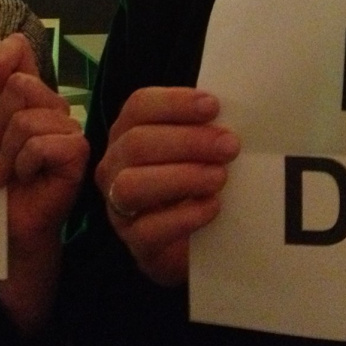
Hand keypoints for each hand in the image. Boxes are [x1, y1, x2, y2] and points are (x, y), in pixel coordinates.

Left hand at [0, 33, 89, 332]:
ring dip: (6, 152)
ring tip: (0, 174)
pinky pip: (43, 143)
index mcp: (29, 94)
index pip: (21, 50)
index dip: (2, 57)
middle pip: (21, 86)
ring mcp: (69, 129)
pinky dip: (25, 163)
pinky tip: (23, 178)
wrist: (9, 232)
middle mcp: (52, 105)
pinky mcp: (77, 154)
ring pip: (28, 119)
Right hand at [94, 86, 239, 286]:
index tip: (213, 106)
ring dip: (181, 177)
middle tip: (229, 145)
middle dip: (187, 141)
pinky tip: (212, 206)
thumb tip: (230, 116)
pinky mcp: (135, 242)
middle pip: (137, 143)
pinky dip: (184, 216)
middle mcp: (115, 164)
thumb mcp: (197, 149)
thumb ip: (205, 128)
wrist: (195, 241)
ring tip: (219, 177)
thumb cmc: (195, 180)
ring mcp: (119, 205)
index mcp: (128, 131)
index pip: (139, 106)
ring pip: (132, 185)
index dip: (175, 103)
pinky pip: (149, 229)